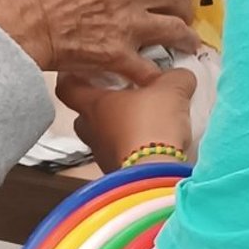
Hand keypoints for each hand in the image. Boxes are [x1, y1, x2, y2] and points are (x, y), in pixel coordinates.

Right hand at [0, 0, 196, 82]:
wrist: (16, 26)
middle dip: (182, 2)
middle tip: (182, 8)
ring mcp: (126, 24)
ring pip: (174, 29)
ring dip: (185, 35)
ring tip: (188, 40)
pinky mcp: (118, 56)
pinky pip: (150, 68)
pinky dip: (157, 73)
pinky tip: (161, 75)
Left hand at [58, 69, 195, 170]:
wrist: (154, 174)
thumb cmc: (151, 126)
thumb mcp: (171, 89)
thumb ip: (175, 77)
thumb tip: (181, 76)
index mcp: (94, 105)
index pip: (67, 88)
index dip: (72, 78)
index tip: (85, 73)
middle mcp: (92, 131)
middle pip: (85, 117)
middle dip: (102, 108)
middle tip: (122, 99)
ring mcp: (102, 156)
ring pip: (103, 138)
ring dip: (120, 131)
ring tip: (144, 123)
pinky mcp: (118, 175)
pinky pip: (120, 156)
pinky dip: (132, 150)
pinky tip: (153, 144)